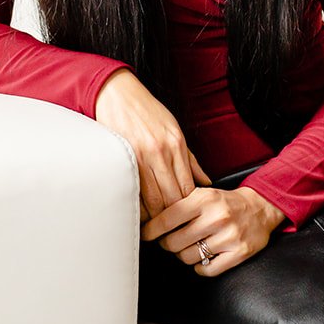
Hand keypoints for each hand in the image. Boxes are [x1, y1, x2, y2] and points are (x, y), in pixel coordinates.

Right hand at [94, 68, 210, 221]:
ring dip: (154, 217)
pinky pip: (134, 191)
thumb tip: (206, 182)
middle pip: (172, 198)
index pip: (188, 189)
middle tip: (171, 230)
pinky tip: (139, 213)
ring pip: (153, 200)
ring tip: (154, 227)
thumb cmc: (147, 111)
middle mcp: (162, 152)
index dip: (188, 209)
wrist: (118, 93)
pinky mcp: (124, 158)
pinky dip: (138, 207)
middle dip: (172, 218)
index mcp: (177, 145)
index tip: (186, 219)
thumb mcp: (174, 130)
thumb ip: (190, 159)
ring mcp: (142, 156)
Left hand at [142, 186, 286, 275]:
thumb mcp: (202, 195)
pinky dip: (200, 267)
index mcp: (204, 199)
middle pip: (174, 242)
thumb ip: (179, 204)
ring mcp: (229, 236)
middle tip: (170, 241)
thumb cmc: (224, 203)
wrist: (260, 208)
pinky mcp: (239, 253)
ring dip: (184, 255)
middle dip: (168, 244)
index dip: (151, 230)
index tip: (145, 234)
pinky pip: (207, 270)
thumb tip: (148, 220)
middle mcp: (217, 217)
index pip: (167, 218)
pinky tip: (203, 257)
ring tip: (189, 247)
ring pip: (188, 257)